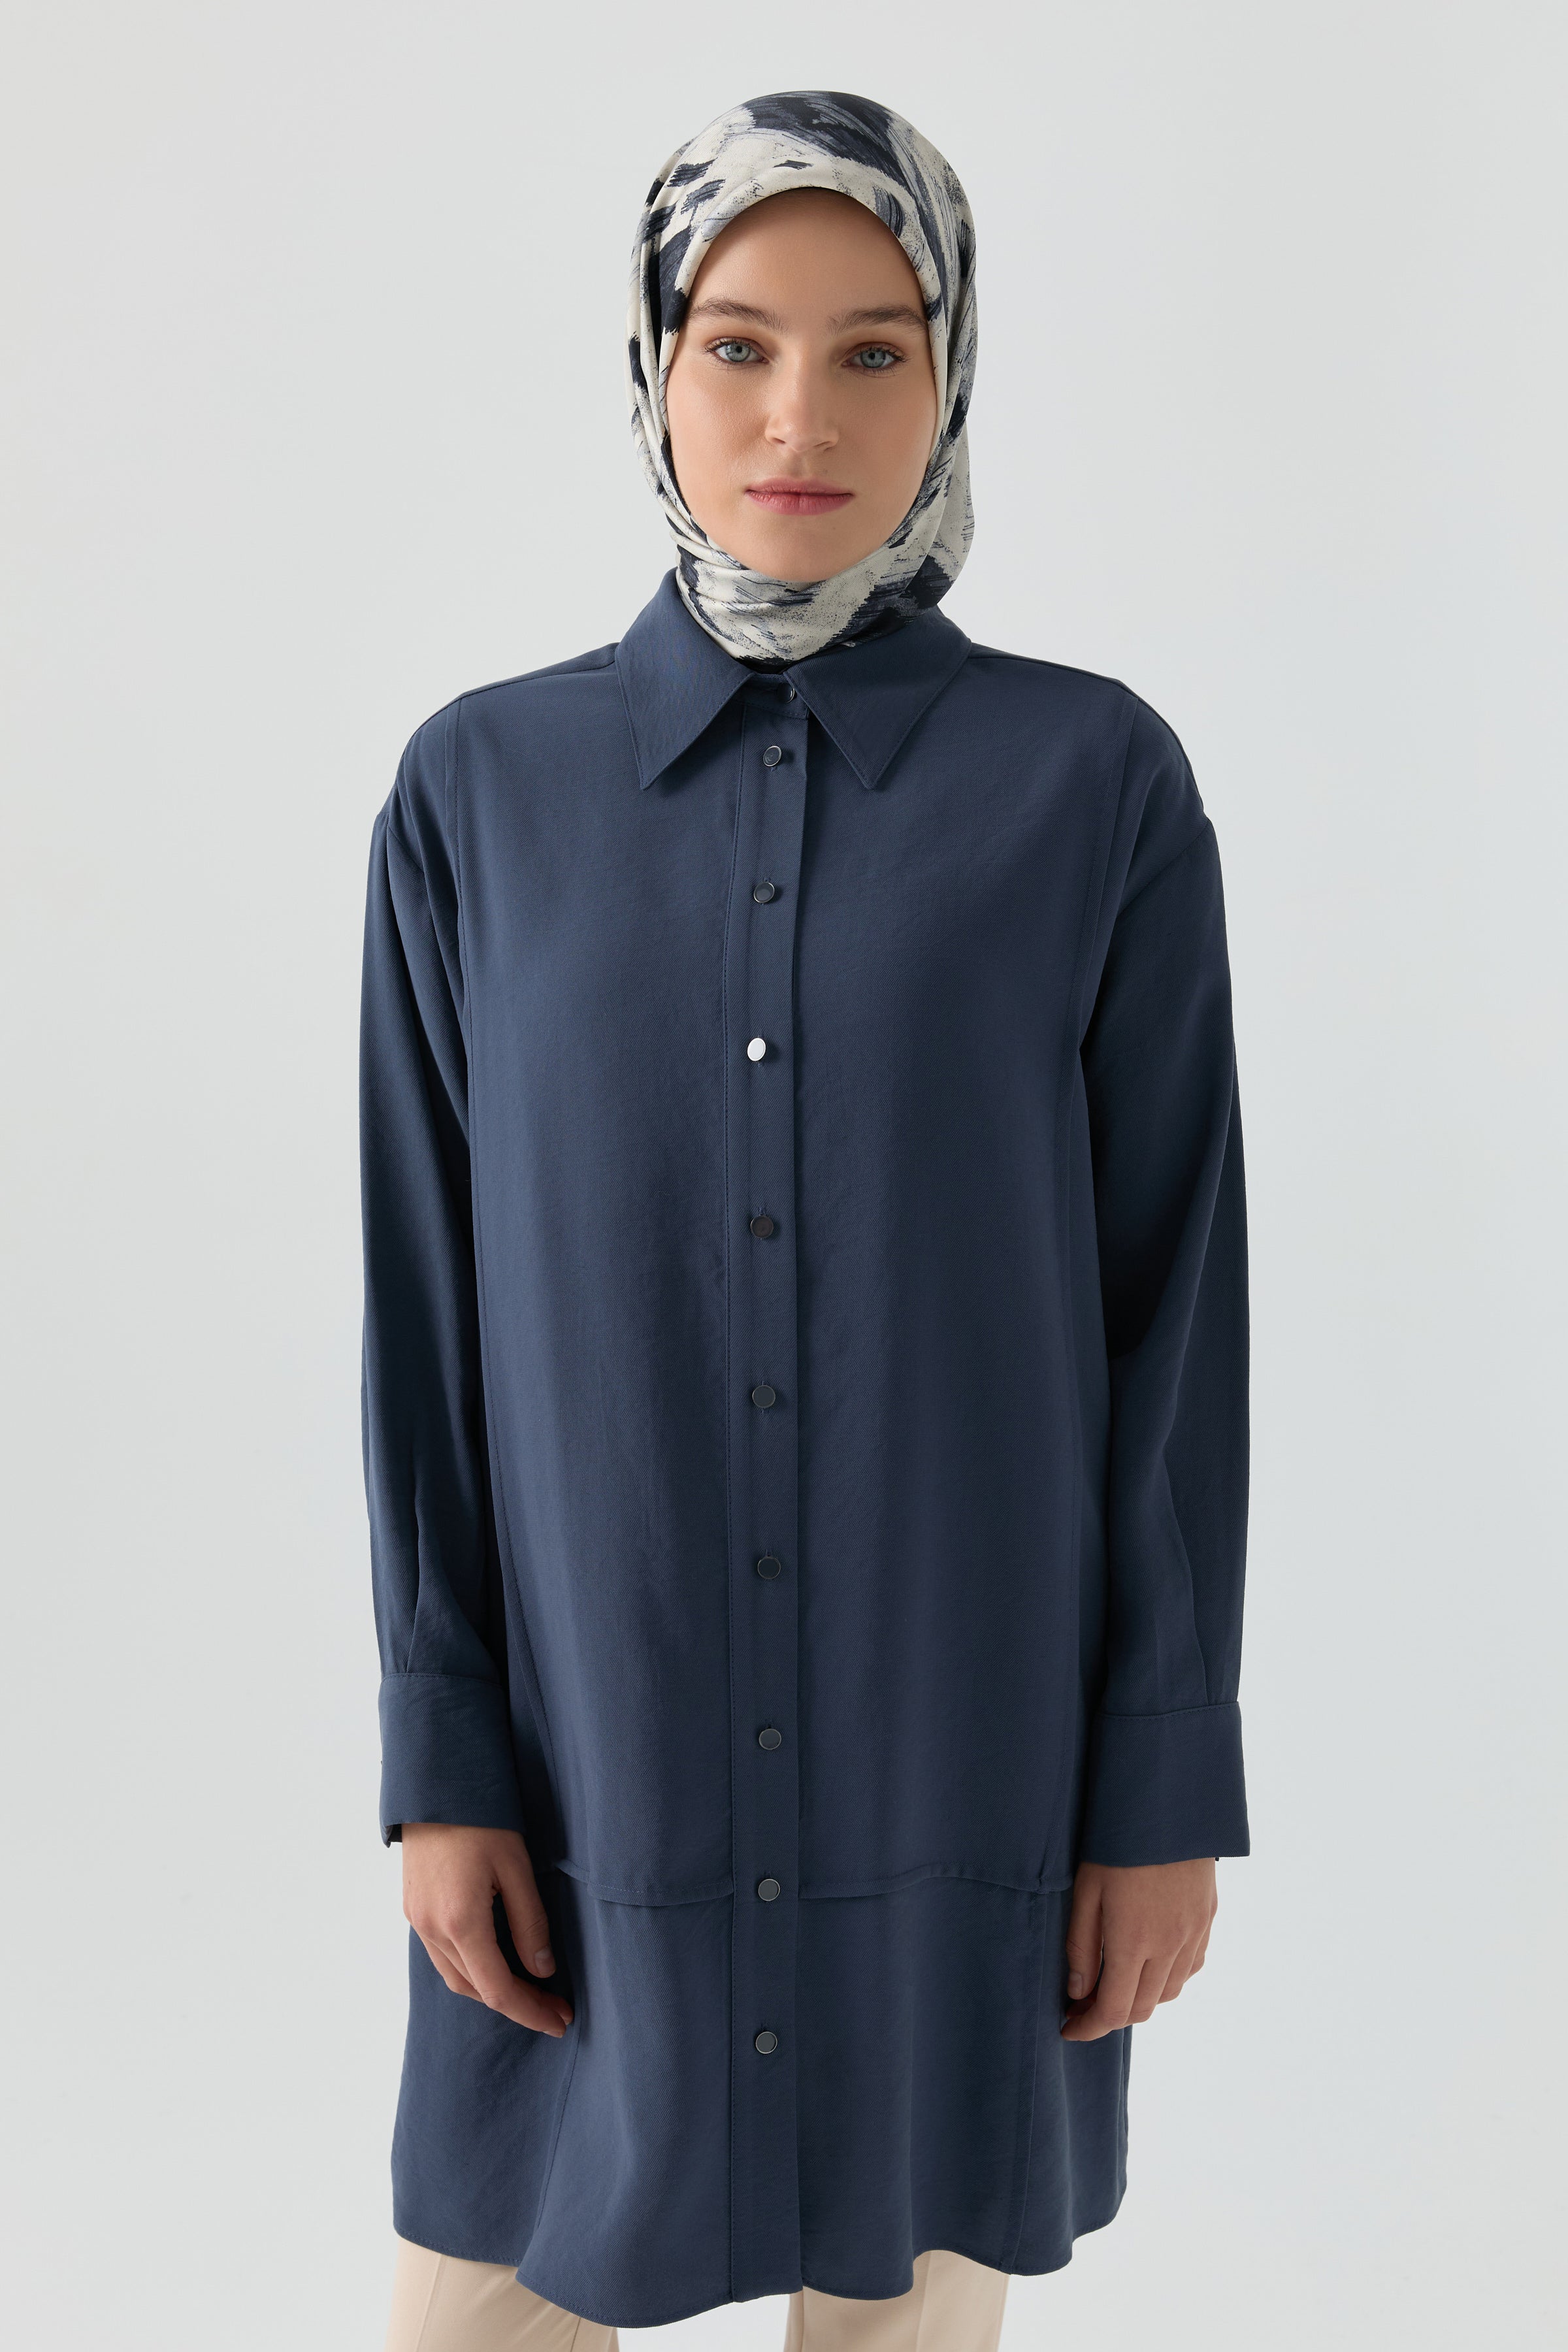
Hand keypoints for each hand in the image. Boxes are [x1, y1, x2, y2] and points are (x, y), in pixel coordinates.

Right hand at [401, 1823, 572, 2036]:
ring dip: (491, 1990)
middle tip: (554, 2007)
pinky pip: (441, 1955)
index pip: (499, 1990)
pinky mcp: (413, 1908)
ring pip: (455, 1976)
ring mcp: (417, 1920)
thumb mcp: (517, 1867)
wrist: (434, 1784)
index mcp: (461, 1922)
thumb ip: (530, 1923)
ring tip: (530, 1990)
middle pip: (475, 1989)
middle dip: (517, 2004)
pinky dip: (471, 1968)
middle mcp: (432, 1929)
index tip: (561, 2021)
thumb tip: (542, 1971)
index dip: (531, 2012)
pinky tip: (495, 1960)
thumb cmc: (481, 1818)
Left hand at [1059, 1858, 1216, 2041]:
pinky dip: (1169, 1978)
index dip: (1089, 2028)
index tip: (1068, 2028)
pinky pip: (1191, 1966)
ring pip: (1170, 1992)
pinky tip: (1151, 1964)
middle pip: (1143, 2008)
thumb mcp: (1086, 1890)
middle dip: (1111, 2016)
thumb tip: (1079, 1993)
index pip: (1114, 2010)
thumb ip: (1081, 1946)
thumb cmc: (1116, 1842)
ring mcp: (1195, 1933)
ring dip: (1141, 1999)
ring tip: (1114, 1984)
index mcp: (1135, 1941)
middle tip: (1083, 2005)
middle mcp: (1171, 1945)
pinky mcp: (1208, 1918)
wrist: (1168, 1804)